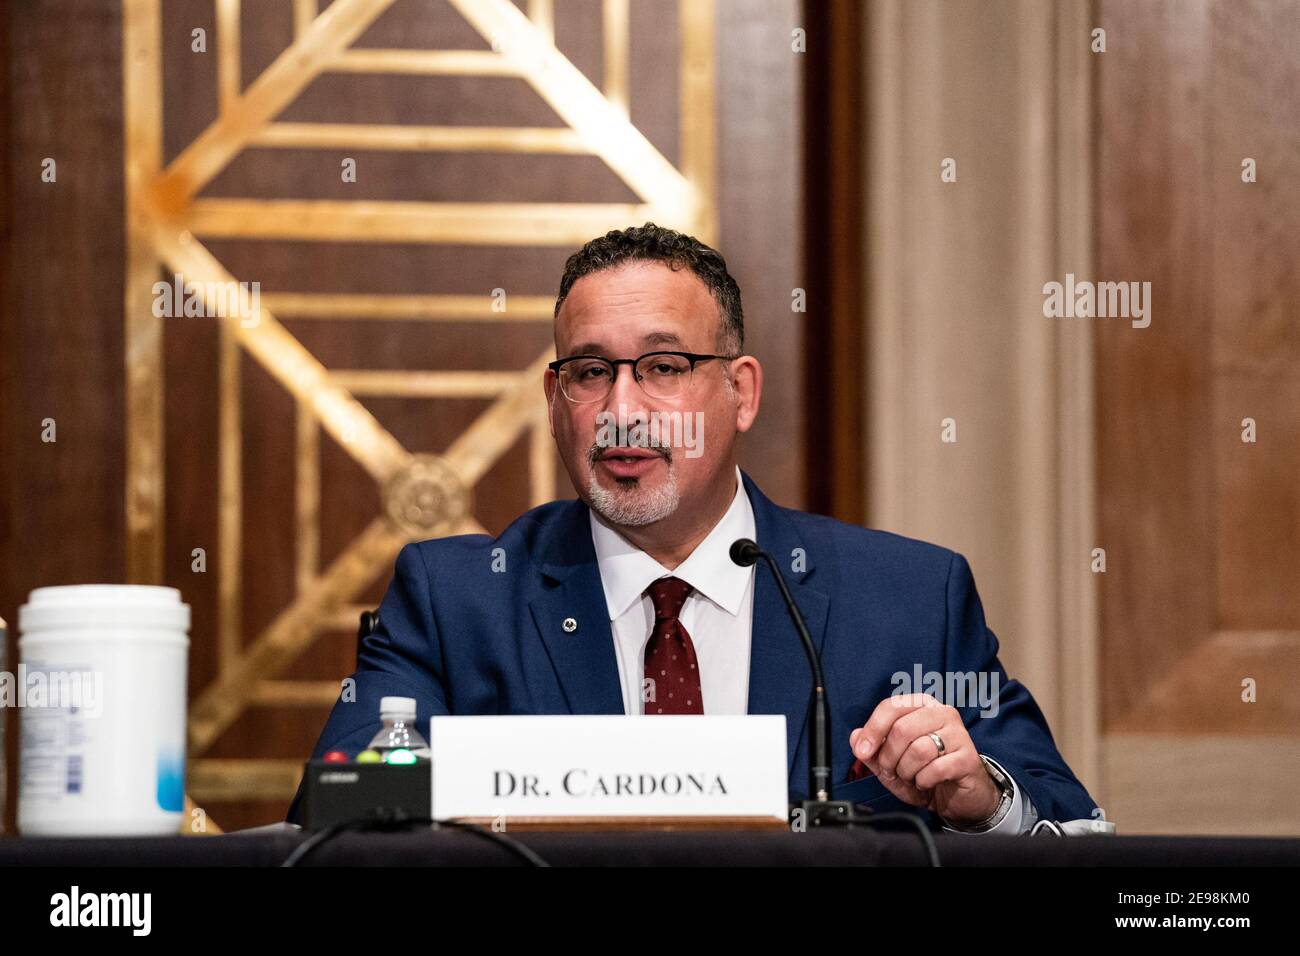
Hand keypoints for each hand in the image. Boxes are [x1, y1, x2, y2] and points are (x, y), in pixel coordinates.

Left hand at [848, 693, 999, 825]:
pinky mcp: (968, 758)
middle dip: (890, 757)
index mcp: (921, 706)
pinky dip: (924, 781)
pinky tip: (927, 782)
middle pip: (902, 729)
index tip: (863, 751)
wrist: (957, 797)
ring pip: (919, 749)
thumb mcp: (891, 763)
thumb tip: (855, 737)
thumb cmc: (925, 773)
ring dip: (907, 771)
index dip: (872, 730)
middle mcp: (942, 713)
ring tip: (911, 777)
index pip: (891, 707)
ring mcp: (958, 734)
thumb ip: (871, 750)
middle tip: (892, 771)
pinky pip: (936, 768)